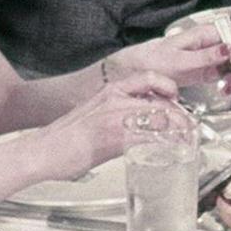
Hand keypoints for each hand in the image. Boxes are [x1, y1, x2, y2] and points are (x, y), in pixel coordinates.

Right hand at [36, 70, 178, 180]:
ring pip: (160, 115)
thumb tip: (137, 128)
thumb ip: (117, 116)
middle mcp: (115, 98)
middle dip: (181, 115)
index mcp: (110, 91)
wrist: (42, 151)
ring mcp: (116, 116)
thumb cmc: (64, 140)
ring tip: (185, 141)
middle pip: (162, 99)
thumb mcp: (95, 117)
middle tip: (188, 129)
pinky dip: (165, 143)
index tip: (177, 102)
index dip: (170, 89)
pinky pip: (149, 136)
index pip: (151, 79)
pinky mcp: (114, 136)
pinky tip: (170, 151)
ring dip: (179, 129)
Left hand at [109, 18, 230, 87]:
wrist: (138, 70)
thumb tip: (230, 49)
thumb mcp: (179, 61)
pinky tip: (226, 91)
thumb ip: (206, 56)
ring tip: (229, 91)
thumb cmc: (155, 60)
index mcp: (208, 33)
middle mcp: (215, 42)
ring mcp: (214, 56)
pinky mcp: (211, 69)